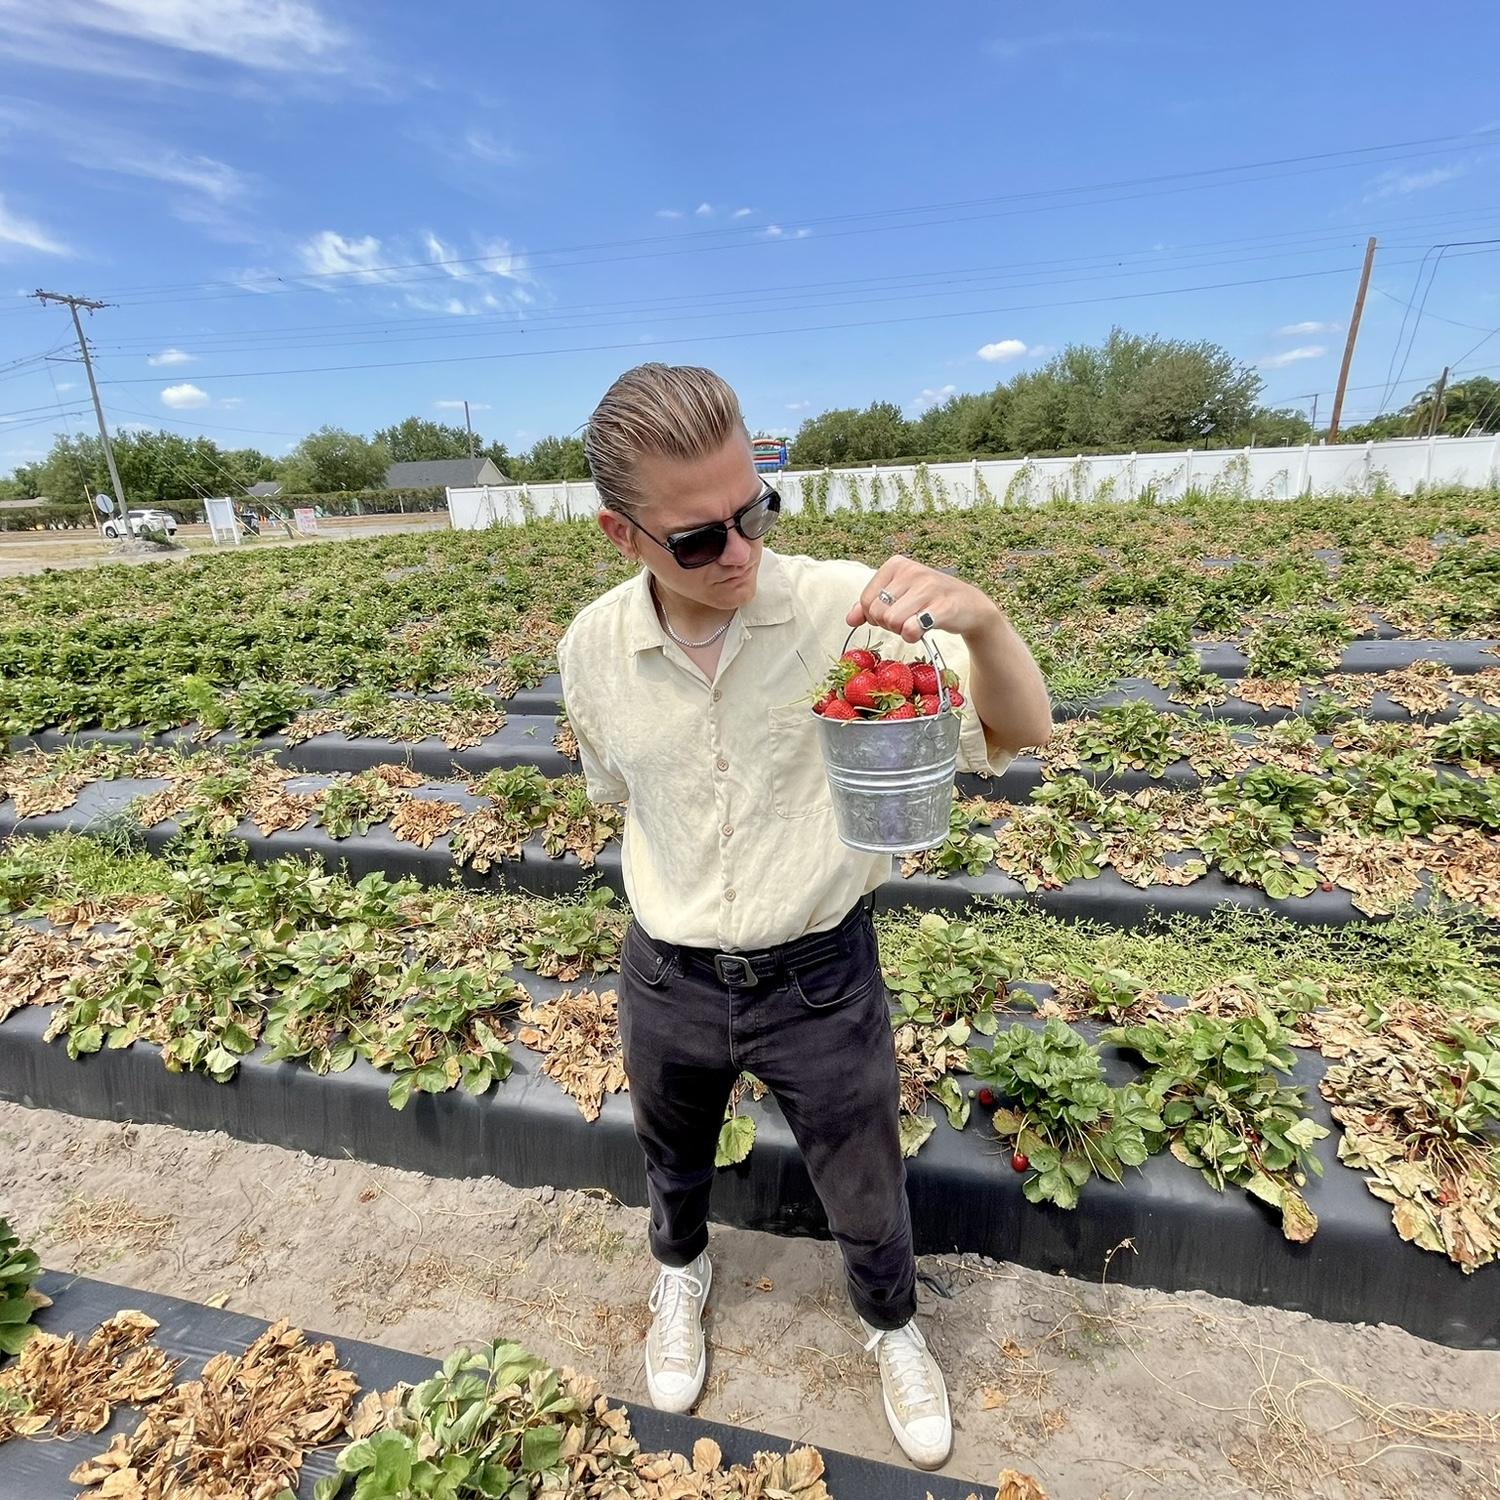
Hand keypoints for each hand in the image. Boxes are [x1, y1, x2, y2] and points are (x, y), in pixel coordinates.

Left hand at [847, 556, 1002, 642]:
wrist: (970, 606)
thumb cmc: (929, 601)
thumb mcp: (899, 597)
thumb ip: (871, 607)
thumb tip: (850, 619)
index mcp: (896, 564)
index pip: (866, 600)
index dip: (875, 615)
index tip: (893, 613)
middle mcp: (912, 571)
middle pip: (878, 613)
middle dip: (888, 624)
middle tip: (906, 620)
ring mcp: (929, 587)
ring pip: (892, 621)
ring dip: (902, 631)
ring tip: (916, 624)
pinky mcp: (943, 606)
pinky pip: (911, 629)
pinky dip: (914, 636)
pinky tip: (924, 630)